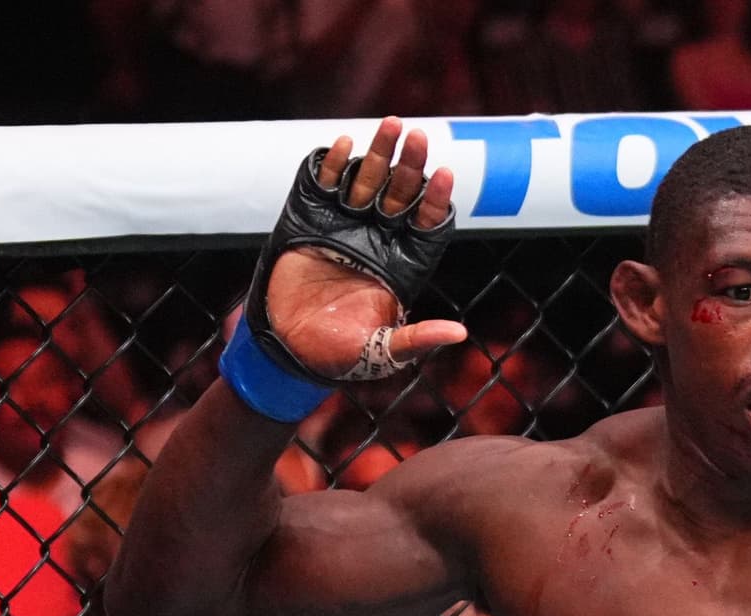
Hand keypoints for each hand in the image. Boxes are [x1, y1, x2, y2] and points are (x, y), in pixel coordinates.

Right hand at [266, 120, 466, 382]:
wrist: (291, 349)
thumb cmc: (343, 355)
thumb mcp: (384, 351)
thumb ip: (418, 339)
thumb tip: (460, 335)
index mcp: (402, 265)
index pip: (428, 225)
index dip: (436, 201)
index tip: (445, 176)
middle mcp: (378, 240)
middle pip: (401, 194)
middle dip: (410, 165)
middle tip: (419, 136)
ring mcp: (345, 226)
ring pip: (368, 182)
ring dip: (378, 153)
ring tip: (391, 125)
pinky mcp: (310, 220)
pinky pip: (324, 186)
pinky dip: (333, 166)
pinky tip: (345, 145)